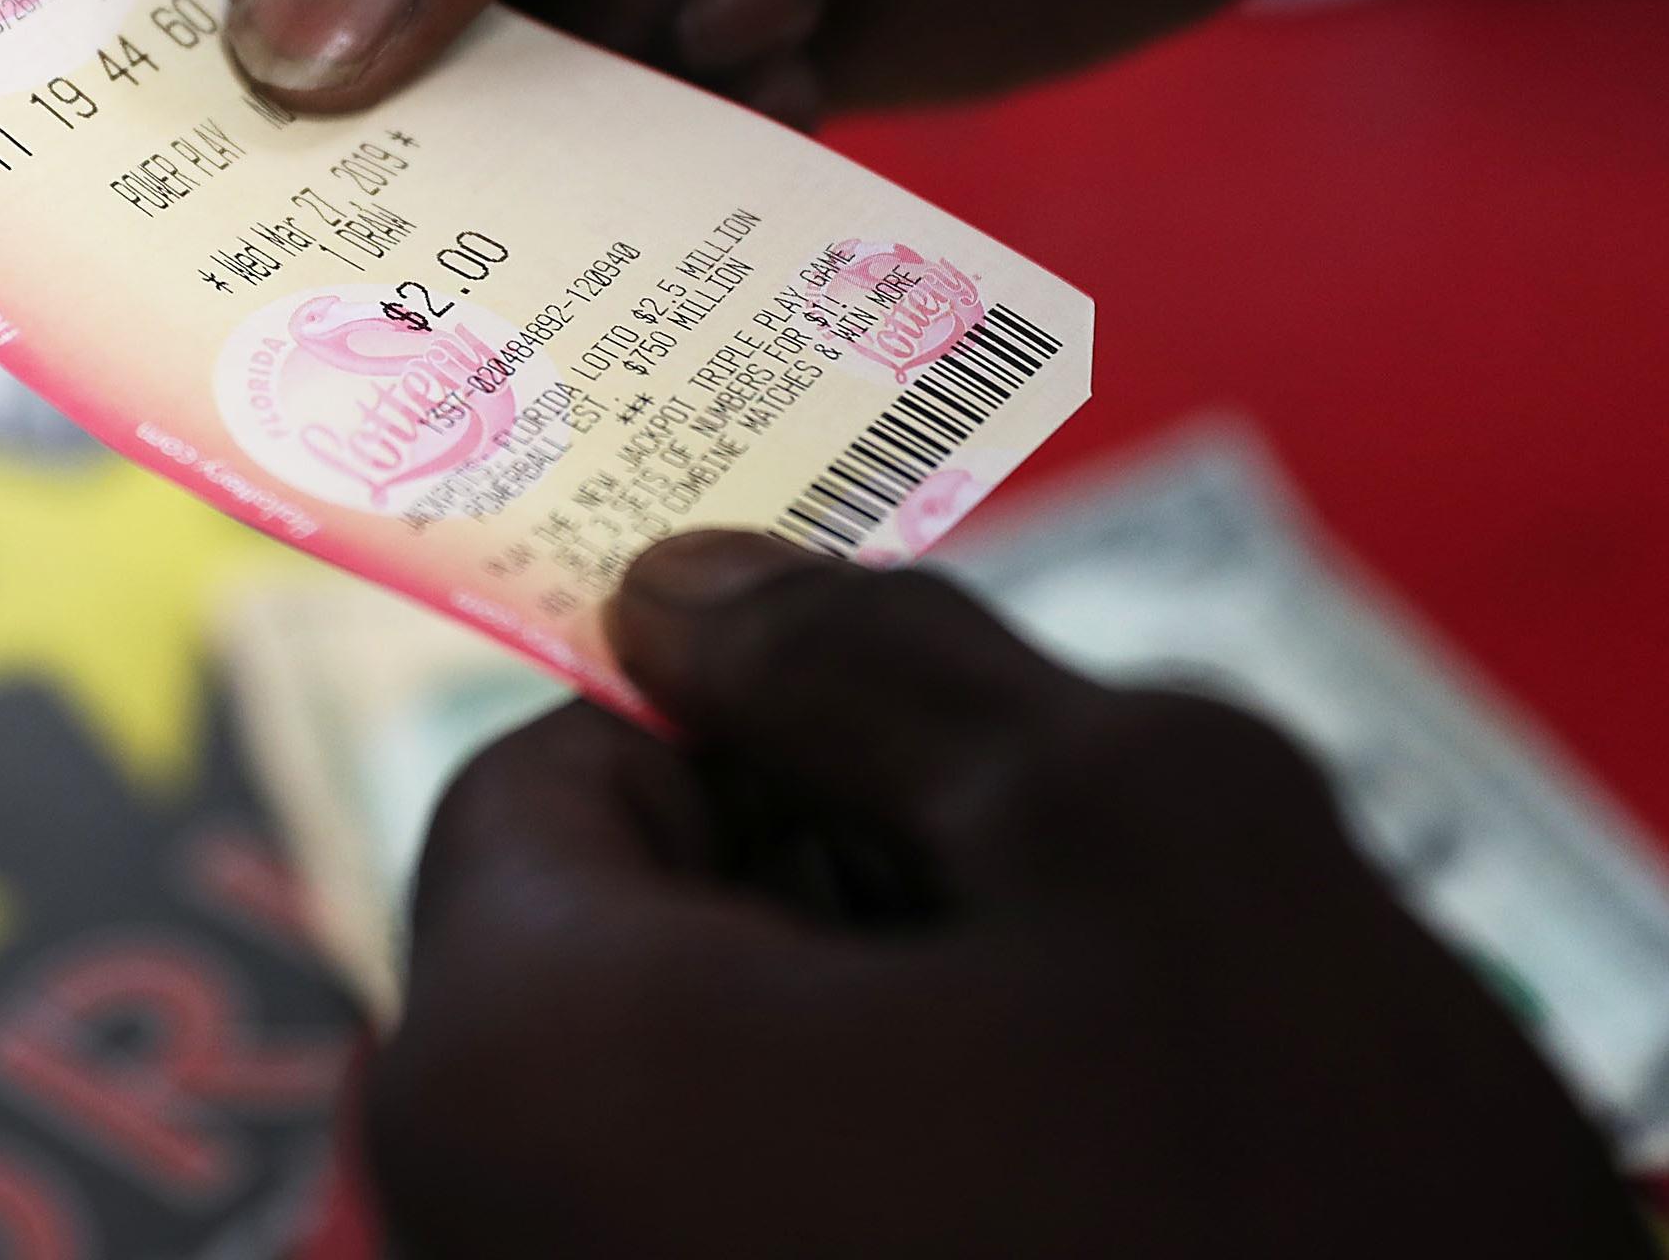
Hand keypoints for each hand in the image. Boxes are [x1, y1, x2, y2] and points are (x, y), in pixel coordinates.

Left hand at [368, 532, 1649, 1259]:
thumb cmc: (1304, 1247)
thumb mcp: (1143, 839)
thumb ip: (876, 663)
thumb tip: (679, 587)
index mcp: (519, 1057)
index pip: (544, 780)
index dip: (748, 735)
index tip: (950, 788)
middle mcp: (477, 1239)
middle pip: (611, 953)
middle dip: (833, 908)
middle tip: (1075, 971)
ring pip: (694, 1109)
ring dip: (887, 1068)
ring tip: (1114, 1132)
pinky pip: (734, 1236)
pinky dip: (886, 1202)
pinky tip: (1083, 1234)